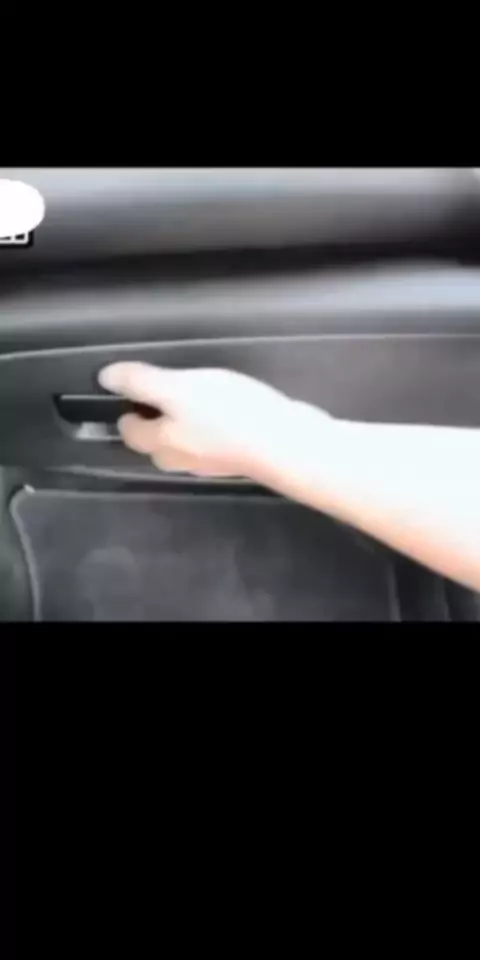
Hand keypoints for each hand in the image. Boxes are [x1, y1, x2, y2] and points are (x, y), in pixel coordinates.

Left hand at [98, 362, 302, 476]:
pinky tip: (225, 415)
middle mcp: (181, 460)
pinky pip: (213, 444)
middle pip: (156, 445)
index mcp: (161, 443)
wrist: (286, 444)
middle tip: (159, 398)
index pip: (130, 432)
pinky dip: (211, 431)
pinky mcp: (238, 459)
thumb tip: (105, 378)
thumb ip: (141, 382)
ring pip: (185, 447)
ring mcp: (211, 464)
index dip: (128, 411)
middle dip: (153, 425)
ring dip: (183, 429)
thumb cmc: (229, 414)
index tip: (132, 395)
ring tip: (191, 404)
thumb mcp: (179, 388)